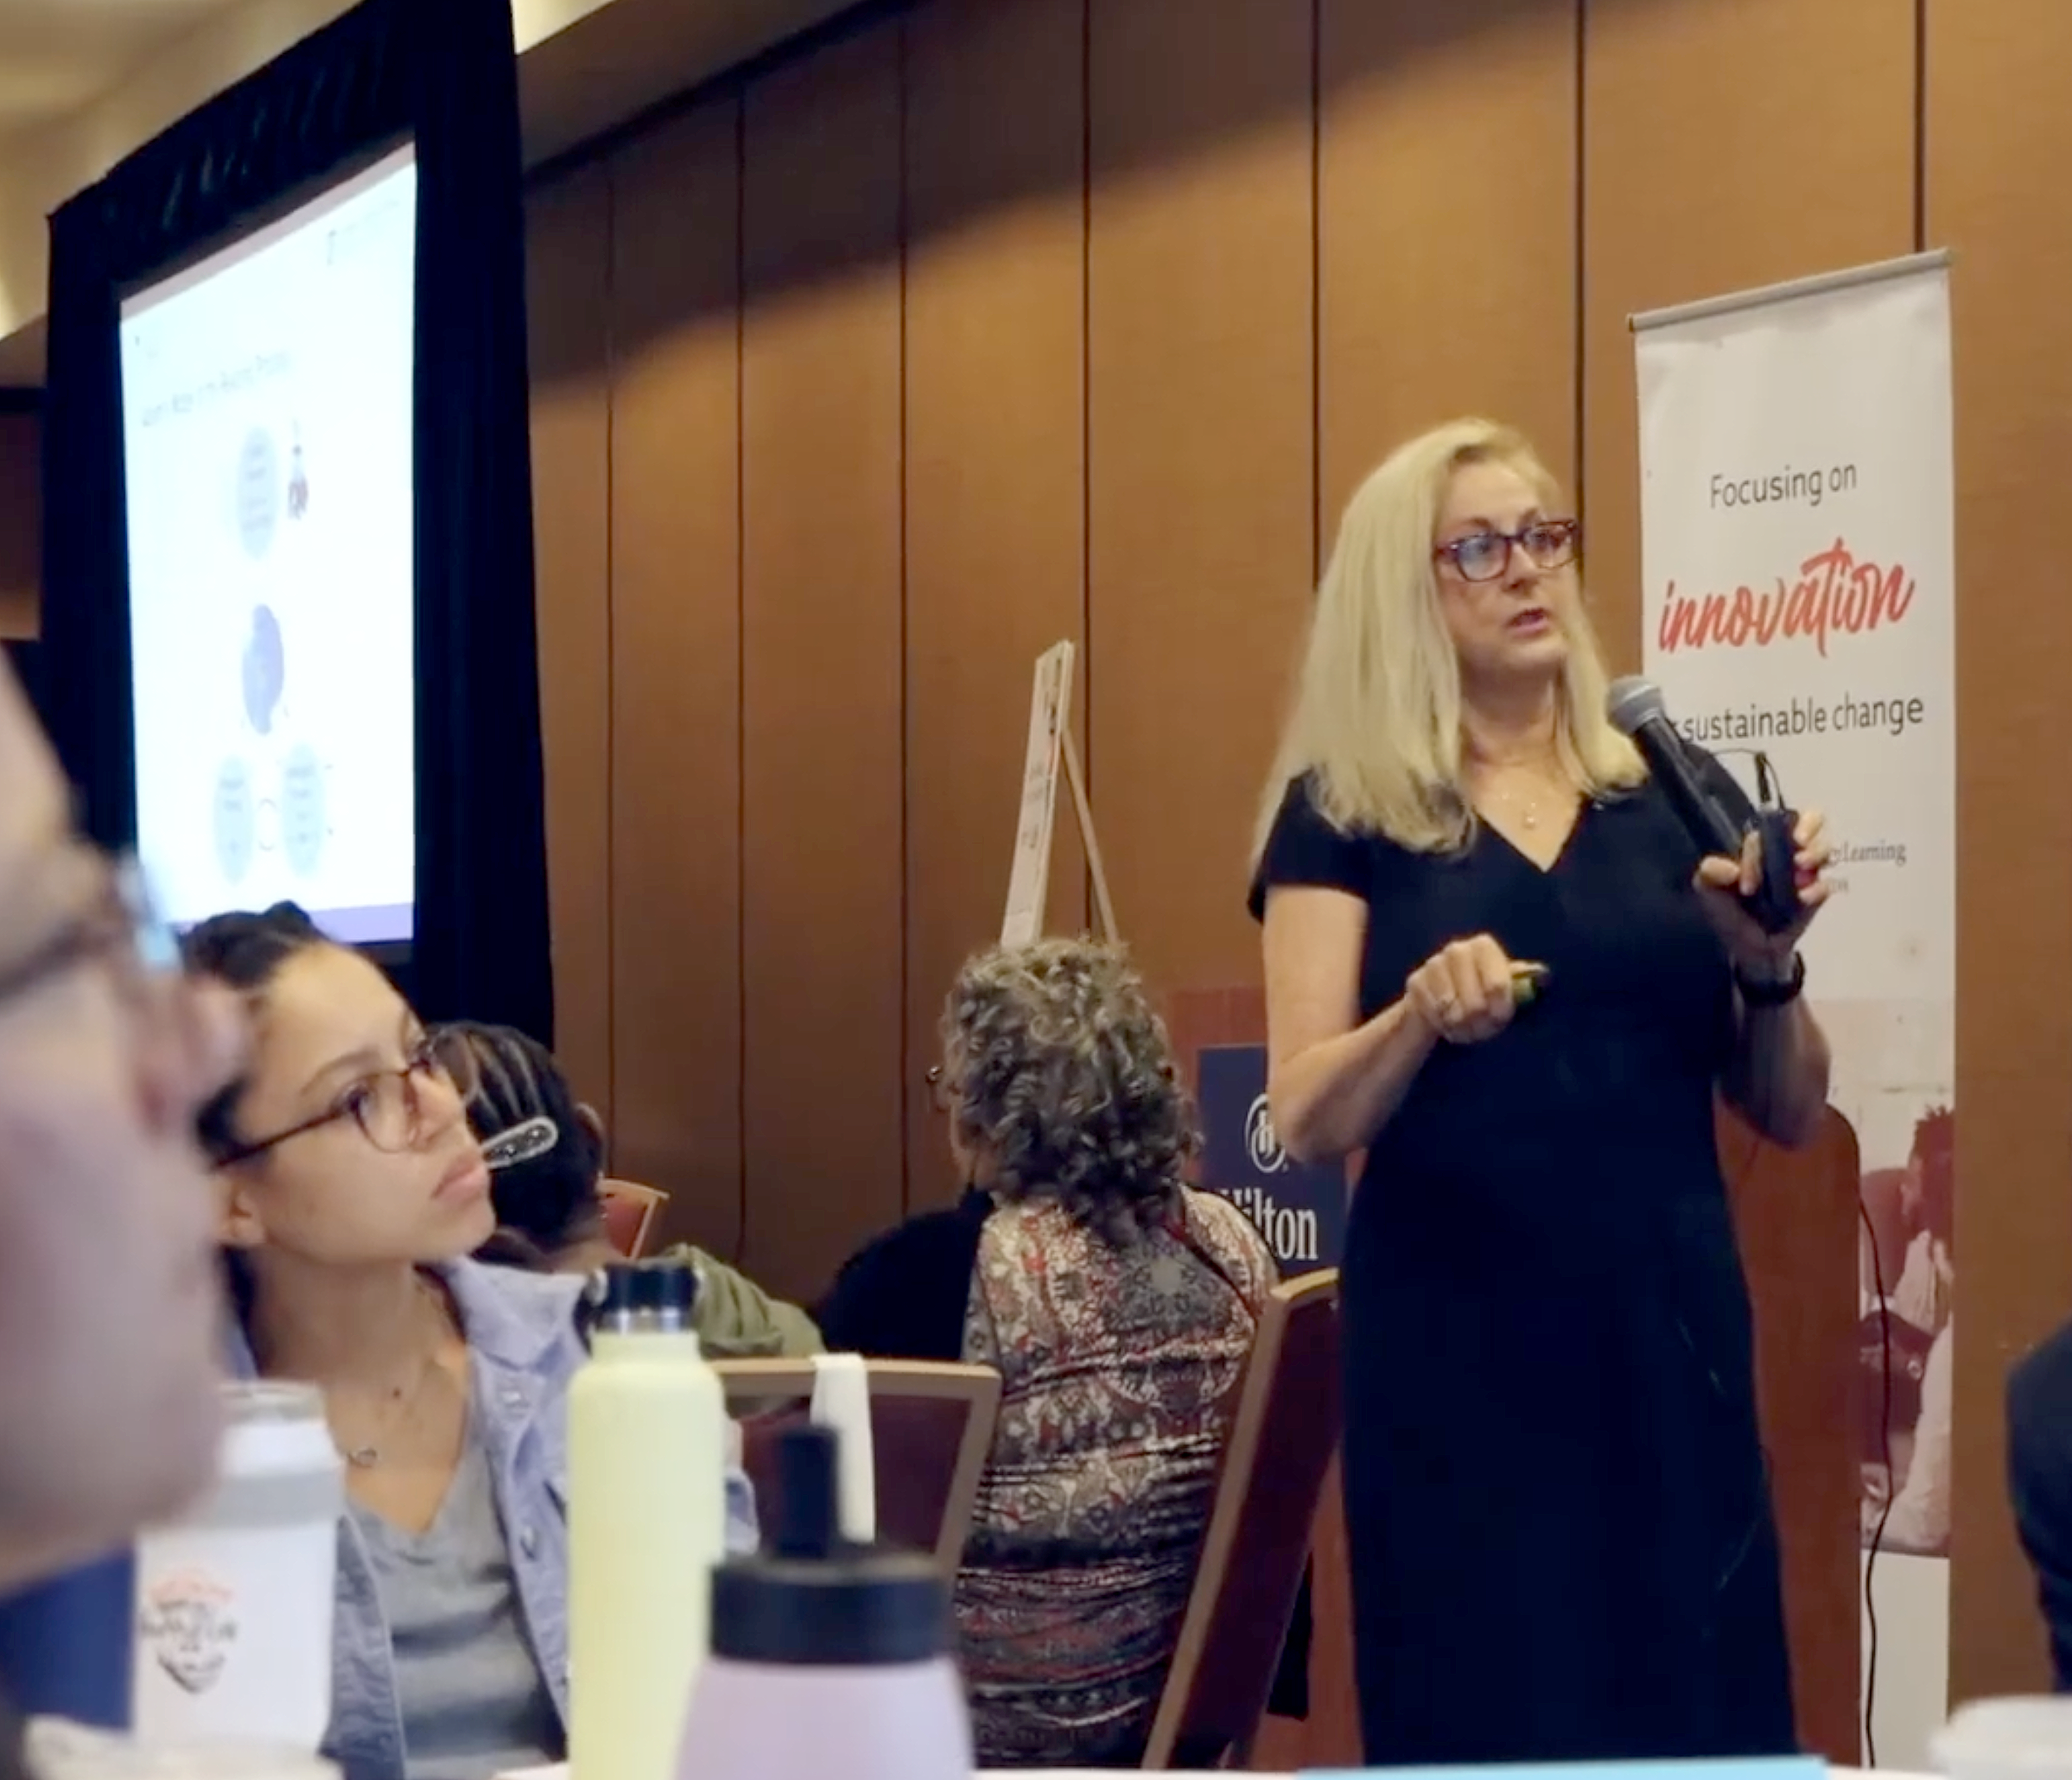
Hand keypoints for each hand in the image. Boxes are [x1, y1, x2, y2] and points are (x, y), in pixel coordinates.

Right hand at [1404, 934, 1517, 1045]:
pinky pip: (1434, 1016)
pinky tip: (1448, 1026)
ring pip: (1453, 1013)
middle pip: (1475, 1004)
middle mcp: (1457, 950)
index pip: (1497, 985)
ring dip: (1463, 1029)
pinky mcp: (1415, 982)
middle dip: (1482, 1025)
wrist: (1442, 1000)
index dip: (1502, 1009)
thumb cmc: (1484, 995)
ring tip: (1468, 1031)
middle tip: (1485, 1031)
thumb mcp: (1509, 988)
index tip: (1502, 1019)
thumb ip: (1525, 982)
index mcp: (1484, 947)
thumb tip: (1542, 975)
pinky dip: (1443, 1028)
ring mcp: (1433, 965)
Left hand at [1695, 809, 1832, 977]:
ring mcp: (1805, 872)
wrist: (1745, 947)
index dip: (1759, 847)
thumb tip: (1733, 870)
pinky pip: (1827, 884)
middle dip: (1809, 827)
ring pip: (1824, 847)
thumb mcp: (1708, 888)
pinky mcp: (1816, 894)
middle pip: (1811, 820)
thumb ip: (1710, 870)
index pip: (1768, 827)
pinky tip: (1803, 898)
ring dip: (1816, 853)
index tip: (1746, 878)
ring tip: (1800, 871)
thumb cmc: (1727, 910)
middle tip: (1799, 844)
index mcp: (1760, 844)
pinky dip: (1818, 889)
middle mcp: (1787, 851)